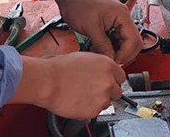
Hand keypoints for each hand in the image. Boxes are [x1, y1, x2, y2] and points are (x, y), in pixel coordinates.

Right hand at [10, 54, 124, 119]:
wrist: (48, 81)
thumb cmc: (60, 68)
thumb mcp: (85, 58)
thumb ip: (99, 66)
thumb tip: (102, 72)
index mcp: (107, 65)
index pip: (121, 76)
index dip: (112, 79)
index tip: (107, 82)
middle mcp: (108, 81)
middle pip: (117, 92)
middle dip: (107, 92)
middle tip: (93, 90)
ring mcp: (102, 97)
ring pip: (106, 103)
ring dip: (97, 101)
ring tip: (81, 94)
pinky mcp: (94, 111)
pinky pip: (95, 112)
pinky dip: (88, 109)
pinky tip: (77, 101)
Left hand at [57, 0, 142, 64]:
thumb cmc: (79, 4)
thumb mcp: (91, 28)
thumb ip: (103, 45)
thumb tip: (111, 59)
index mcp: (122, 15)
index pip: (134, 40)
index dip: (126, 54)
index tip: (114, 60)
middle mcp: (122, 17)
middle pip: (132, 42)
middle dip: (122, 54)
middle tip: (109, 60)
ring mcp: (116, 21)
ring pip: (124, 42)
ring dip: (115, 51)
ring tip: (102, 54)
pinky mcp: (110, 24)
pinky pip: (115, 39)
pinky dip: (109, 47)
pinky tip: (99, 49)